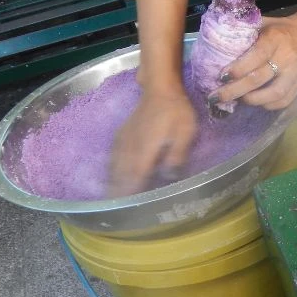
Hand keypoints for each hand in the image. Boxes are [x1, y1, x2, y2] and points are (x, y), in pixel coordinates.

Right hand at [108, 83, 196, 197]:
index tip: (126, 208)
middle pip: (122, 174)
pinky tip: (112, 174)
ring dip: (113, 181)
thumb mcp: (185, 133)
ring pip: (115, 165)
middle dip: (118, 191)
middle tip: (115, 208)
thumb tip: (169, 177)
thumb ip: (176, 155)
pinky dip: (111, 167)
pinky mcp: (122, 134)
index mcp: (146, 150)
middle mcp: (131, 147)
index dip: (131, 192)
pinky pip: (113, 155)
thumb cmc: (176, 111)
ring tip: (111, 197)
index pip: (136, 176)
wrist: (160, 87)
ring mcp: (124, 140)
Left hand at [213, 12, 296, 109]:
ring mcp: (295, 74)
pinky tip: (253, 102)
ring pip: (272, 95)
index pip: (256, 56)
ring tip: (236, 100)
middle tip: (216, 97)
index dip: (237, 69)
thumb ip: (245, 33)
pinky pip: (282, 102)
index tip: (221, 76)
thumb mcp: (264, 23)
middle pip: (259, 79)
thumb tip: (218, 44)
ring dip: (251, 100)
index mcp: (275, 39)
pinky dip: (265, 105)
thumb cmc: (281, 29)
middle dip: (234, 90)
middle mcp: (287, 58)